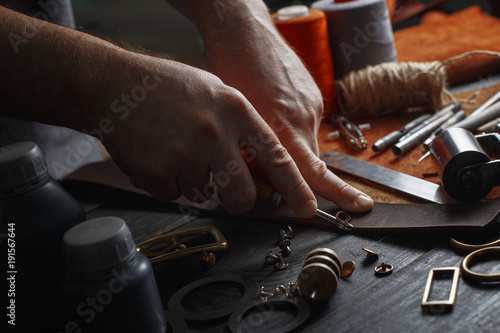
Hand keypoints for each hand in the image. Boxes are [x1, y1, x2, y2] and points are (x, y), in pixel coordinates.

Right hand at [101, 56, 317, 217]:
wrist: (114, 85)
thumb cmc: (166, 88)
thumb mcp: (215, 92)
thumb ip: (240, 126)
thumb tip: (259, 164)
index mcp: (235, 112)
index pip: (276, 157)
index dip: (294, 187)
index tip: (306, 207)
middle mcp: (215, 135)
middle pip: (241, 195)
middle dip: (235, 200)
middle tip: (222, 187)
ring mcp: (185, 156)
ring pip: (203, 196)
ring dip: (192, 181)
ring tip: (175, 149)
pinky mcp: (158, 174)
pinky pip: (173, 195)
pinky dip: (167, 182)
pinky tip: (157, 154)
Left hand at [198, 3, 373, 212]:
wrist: (244, 29)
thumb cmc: (230, 69)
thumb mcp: (233, 118)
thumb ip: (250, 150)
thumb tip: (260, 178)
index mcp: (280, 126)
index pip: (311, 170)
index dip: (330, 193)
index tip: (351, 207)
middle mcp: (302, 116)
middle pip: (318, 162)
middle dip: (336, 186)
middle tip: (359, 204)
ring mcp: (311, 104)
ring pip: (309, 142)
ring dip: (298, 152)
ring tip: (277, 141)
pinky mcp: (313, 94)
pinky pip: (309, 123)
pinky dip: (297, 130)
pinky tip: (280, 121)